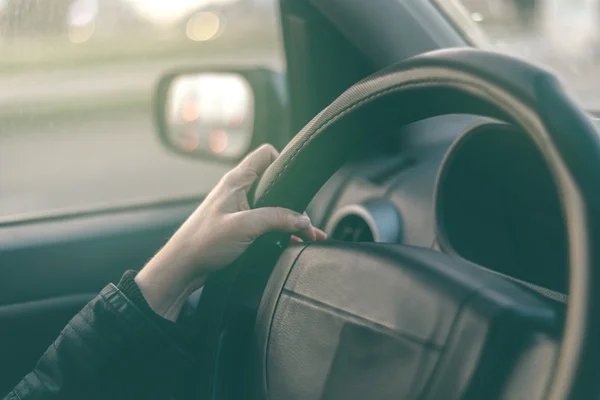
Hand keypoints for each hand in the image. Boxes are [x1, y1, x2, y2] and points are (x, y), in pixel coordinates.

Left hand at [135, 144, 325, 320]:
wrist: (182, 268)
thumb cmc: (203, 243)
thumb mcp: (243, 226)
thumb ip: (275, 218)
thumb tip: (303, 219)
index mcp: (236, 182)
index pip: (265, 155)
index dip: (283, 161)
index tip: (298, 181)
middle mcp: (239, 193)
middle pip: (275, 184)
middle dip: (294, 199)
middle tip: (307, 218)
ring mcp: (239, 211)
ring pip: (273, 208)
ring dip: (291, 220)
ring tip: (309, 235)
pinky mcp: (240, 229)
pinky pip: (267, 225)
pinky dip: (283, 233)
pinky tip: (296, 243)